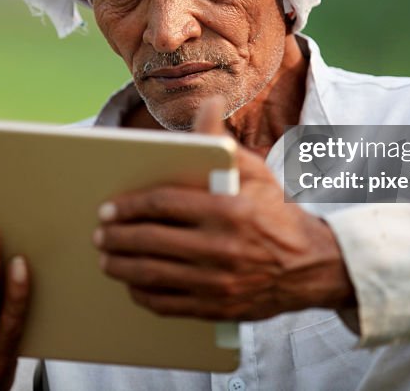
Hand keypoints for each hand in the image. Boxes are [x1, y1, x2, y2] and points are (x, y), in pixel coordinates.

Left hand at [94, 97, 356, 321]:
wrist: (310, 266)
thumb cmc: (275, 212)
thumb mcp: (254, 171)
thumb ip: (221, 141)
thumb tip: (207, 102)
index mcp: (227, 209)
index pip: (163, 204)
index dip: (130, 205)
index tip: (108, 207)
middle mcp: (221, 247)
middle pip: (151, 241)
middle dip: (117, 236)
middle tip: (99, 232)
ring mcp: (217, 282)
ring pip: (153, 275)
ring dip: (121, 266)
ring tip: (106, 257)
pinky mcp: (216, 307)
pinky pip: (167, 304)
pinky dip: (142, 294)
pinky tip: (131, 283)